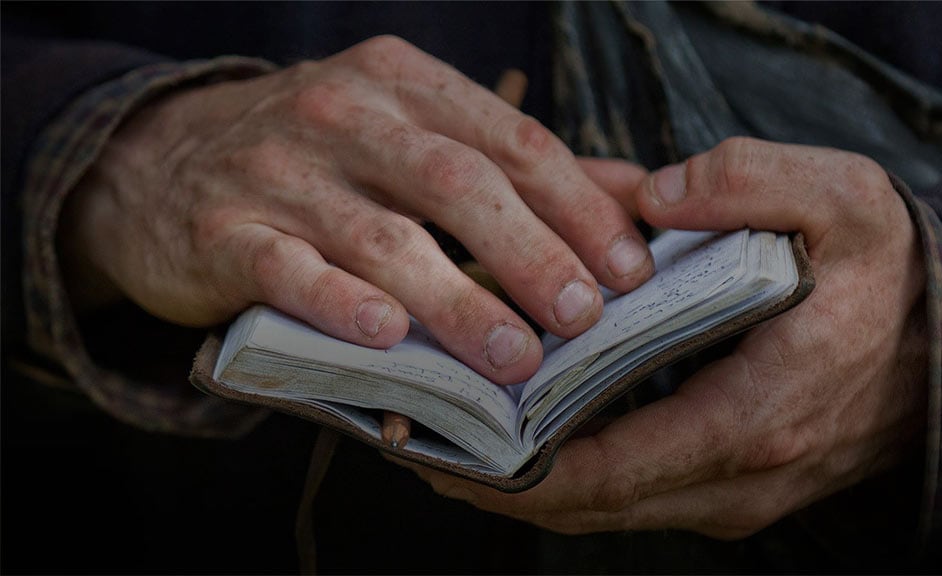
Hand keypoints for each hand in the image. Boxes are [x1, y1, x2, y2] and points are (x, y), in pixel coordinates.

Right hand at [58, 36, 652, 383]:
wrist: (161, 160)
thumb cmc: (318, 157)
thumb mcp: (409, 132)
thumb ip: (514, 163)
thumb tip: (633, 197)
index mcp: (404, 83)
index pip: (513, 141)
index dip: (580, 207)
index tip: (630, 270)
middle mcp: (344, 114)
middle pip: (458, 184)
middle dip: (533, 253)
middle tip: (583, 318)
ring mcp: (280, 171)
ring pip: (384, 237)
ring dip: (457, 300)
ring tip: (514, 356)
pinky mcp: (226, 232)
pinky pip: (289, 270)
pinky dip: (341, 303)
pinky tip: (387, 336)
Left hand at [400, 137, 928, 537]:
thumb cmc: (892, 280)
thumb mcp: (846, 201)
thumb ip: (751, 182)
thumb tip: (651, 196)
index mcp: (752, 417)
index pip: (605, 471)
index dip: (511, 469)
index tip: (441, 443)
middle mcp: (736, 478)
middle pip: (588, 505)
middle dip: (496, 481)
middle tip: (417, 439)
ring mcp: (733, 494)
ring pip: (605, 509)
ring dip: (525, 481)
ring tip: (449, 439)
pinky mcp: (731, 486)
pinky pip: (632, 494)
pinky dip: (571, 472)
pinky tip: (522, 435)